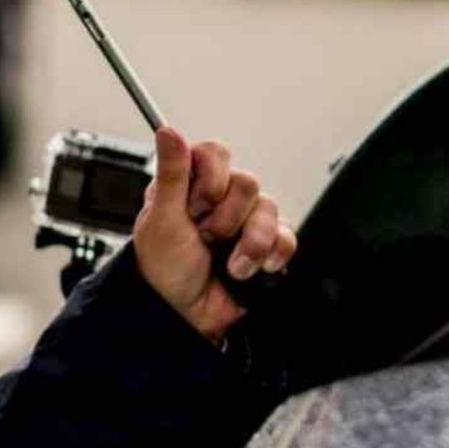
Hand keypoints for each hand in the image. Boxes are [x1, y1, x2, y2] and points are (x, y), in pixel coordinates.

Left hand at [133, 127, 296, 344]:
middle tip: (207, 237)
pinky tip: (251, 269)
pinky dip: (272, 255)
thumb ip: (171, 173)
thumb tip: (168, 131)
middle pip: (248, 182)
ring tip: (229, 263)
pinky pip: (288, 236)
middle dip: (227, 218)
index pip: (216, 153)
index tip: (196, 205)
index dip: (211, 178)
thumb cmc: (165, 271)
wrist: (188, 317)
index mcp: (191, 186)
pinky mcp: (269, 246)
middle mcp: (221, 199)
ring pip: (270, 209)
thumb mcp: (161, 219)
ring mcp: (248, 222)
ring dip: (249, 243)